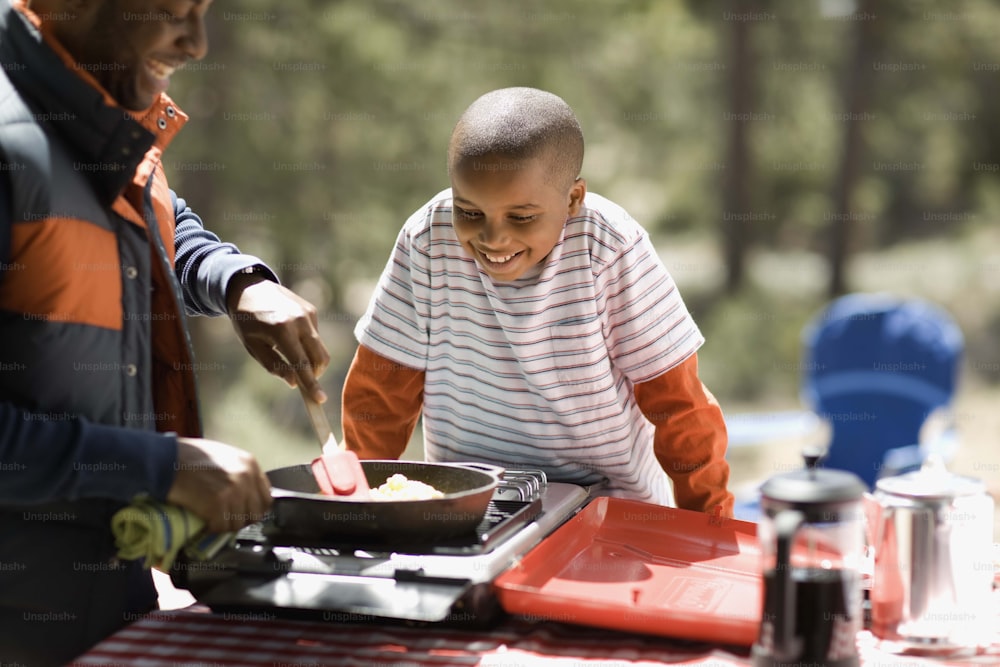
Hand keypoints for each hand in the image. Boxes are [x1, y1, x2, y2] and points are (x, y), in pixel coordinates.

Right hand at [166, 437, 271, 532]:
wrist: (166, 459)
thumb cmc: (189, 456)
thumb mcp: (224, 457)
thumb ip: (239, 473)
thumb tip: (246, 495)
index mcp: (250, 464)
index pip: (266, 498)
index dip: (253, 508)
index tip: (242, 512)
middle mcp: (246, 477)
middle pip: (255, 514)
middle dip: (240, 519)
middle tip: (224, 518)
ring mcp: (233, 491)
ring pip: (237, 523)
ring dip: (223, 525)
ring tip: (211, 518)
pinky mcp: (217, 504)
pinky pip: (220, 527)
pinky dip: (211, 528)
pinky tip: (203, 521)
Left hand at [227, 275, 330, 402]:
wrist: (248, 288)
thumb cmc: (247, 322)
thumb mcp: (253, 347)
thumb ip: (274, 366)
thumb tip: (294, 383)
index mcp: (281, 330)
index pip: (302, 364)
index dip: (311, 384)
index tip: (320, 400)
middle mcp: (299, 320)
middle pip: (320, 357)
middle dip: (315, 374)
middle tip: (303, 381)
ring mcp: (308, 313)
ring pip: (319, 347)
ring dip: (310, 359)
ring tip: (289, 353)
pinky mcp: (312, 310)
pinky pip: (315, 335)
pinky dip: (306, 343)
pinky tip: (289, 335)